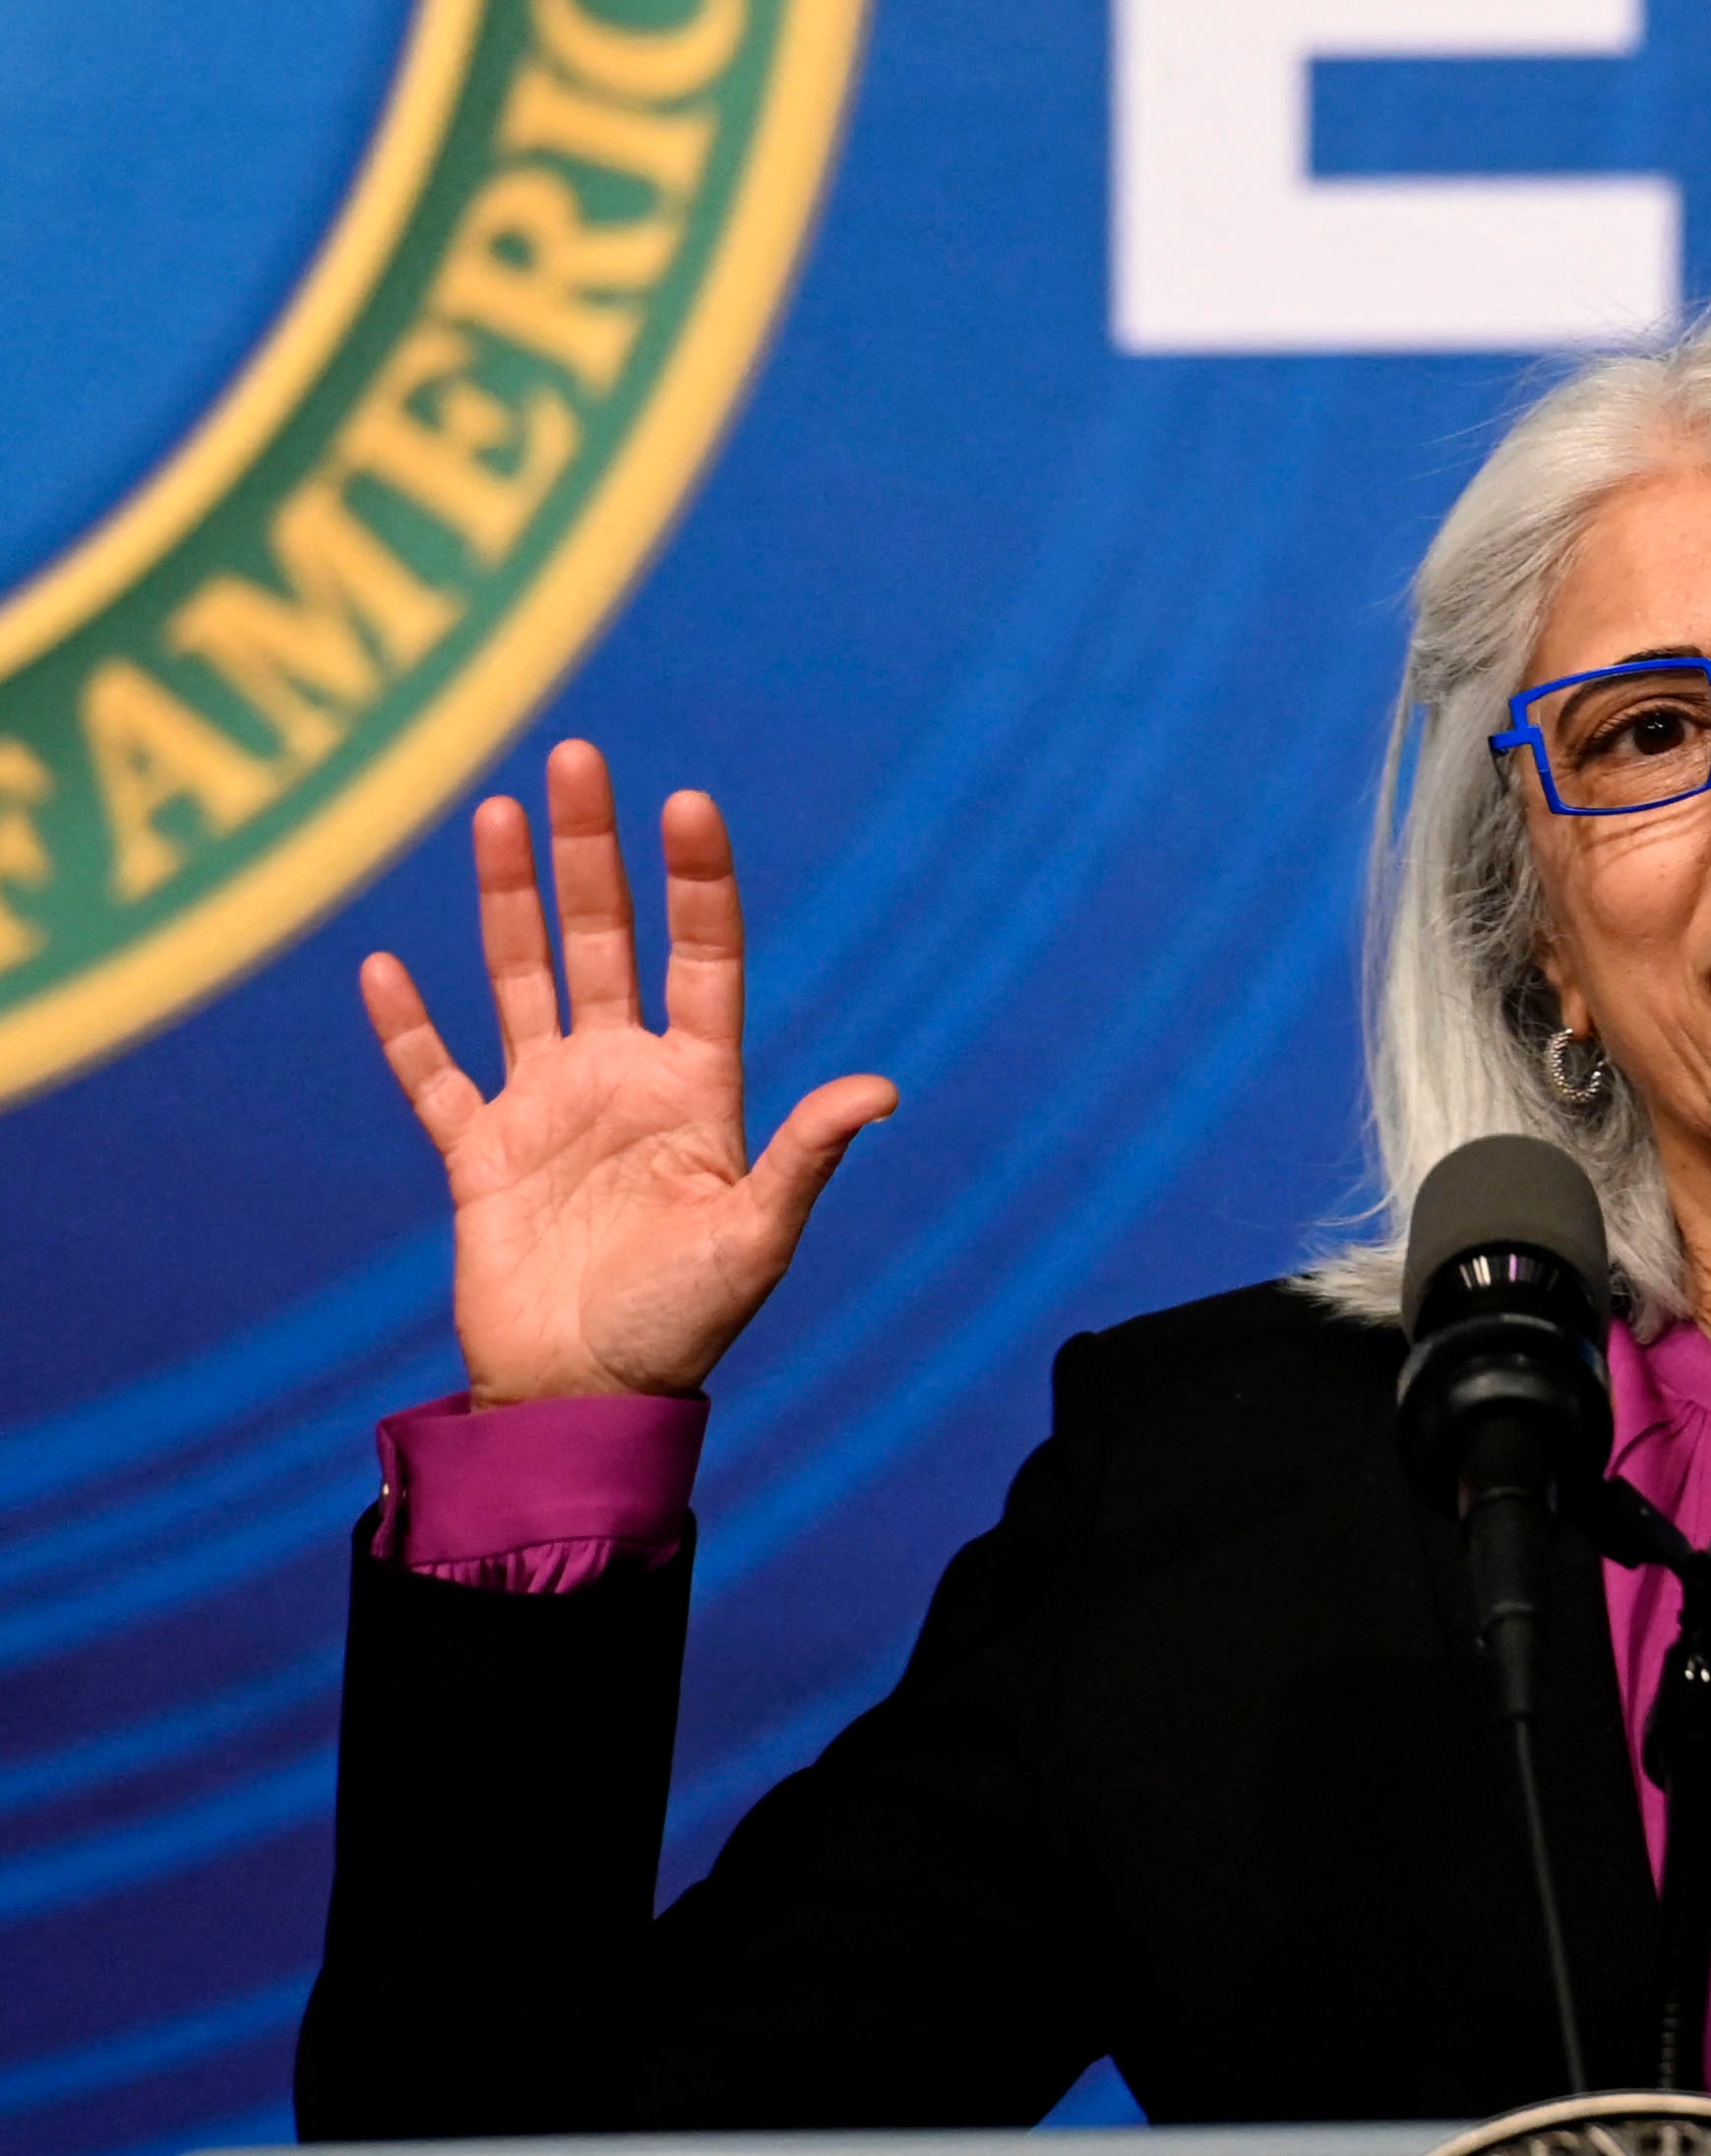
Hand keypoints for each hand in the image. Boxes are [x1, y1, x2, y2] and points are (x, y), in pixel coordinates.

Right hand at [358, 738, 896, 1406]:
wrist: (590, 1400)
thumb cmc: (688, 1327)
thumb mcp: (757, 1239)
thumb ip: (805, 1158)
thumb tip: (881, 1089)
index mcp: (696, 1091)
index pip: (701, 960)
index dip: (695, 884)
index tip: (687, 802)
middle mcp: (621, 1081)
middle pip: (604, 940)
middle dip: (591, 851)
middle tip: (576, 755)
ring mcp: (545, 1112)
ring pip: (521, 978)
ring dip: (507, 899)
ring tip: (495, 812)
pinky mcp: (479, 1157)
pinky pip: (435, 1077)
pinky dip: (406, 1027)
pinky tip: (384, 965)